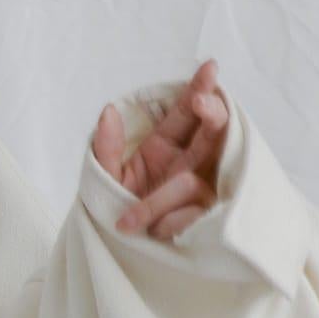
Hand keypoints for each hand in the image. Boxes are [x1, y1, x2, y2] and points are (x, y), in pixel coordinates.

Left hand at [93, 59, 229, 240]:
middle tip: (201, 104)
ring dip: (156, 202)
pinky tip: (152, 234)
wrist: (120, 249)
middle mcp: (189, 162)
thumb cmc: (116, 207)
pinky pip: (191, 215)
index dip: (199, 90)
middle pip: (213, 132)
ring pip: (192, 183)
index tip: (209, 68)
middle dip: (211, 115)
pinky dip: (165, 224)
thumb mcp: (105, 177)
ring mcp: (203, 190)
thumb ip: (105, 146)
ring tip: (127, 222)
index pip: (186, 113)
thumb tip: (108, 110)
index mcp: (165, 146)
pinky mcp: (208, 218)